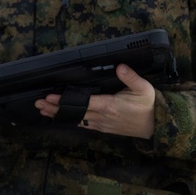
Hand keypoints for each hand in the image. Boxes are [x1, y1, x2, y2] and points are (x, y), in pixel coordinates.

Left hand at [36, 64, 156, 138]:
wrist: (156, 126)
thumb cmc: (149, 106)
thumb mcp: (144, 88)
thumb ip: (130, 77)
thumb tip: (119, 66)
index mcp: (109, 106)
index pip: (82, 103)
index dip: (65, 101)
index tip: (51, 97)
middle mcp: (102, 117)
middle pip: (74, 112)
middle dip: (55, 108)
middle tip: (39, 104)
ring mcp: (102, 124)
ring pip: (76, 119)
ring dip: (59, 115)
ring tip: (43, 110)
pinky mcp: (103, 128)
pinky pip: (83, 124)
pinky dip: (70, 120)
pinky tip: (61, 117)